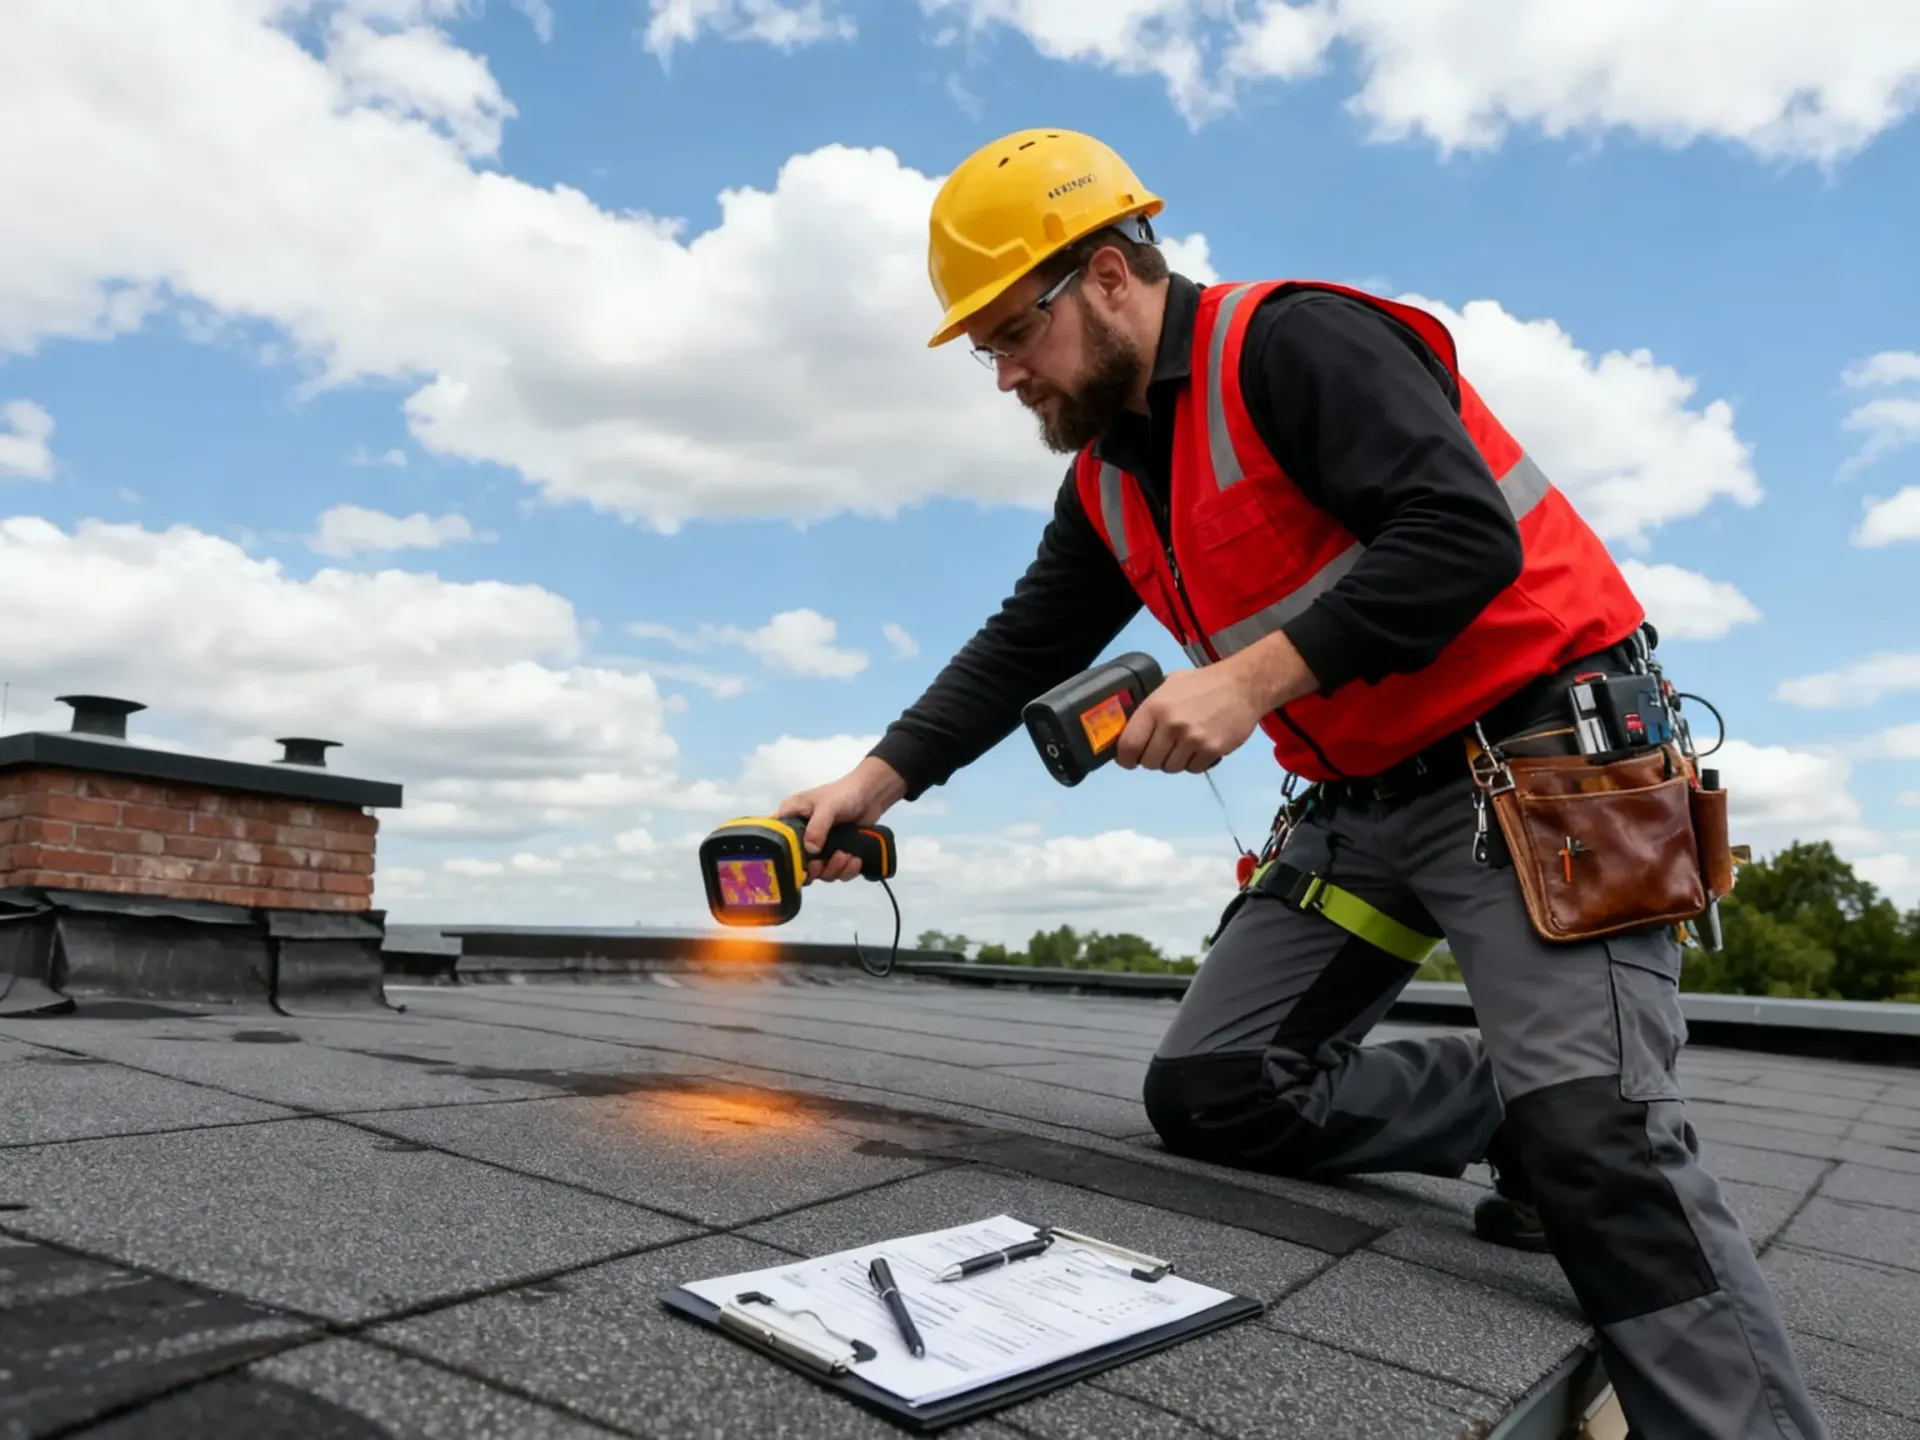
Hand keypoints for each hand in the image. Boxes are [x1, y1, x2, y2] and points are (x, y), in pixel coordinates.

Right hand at [775, 757, 907, 881]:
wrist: (871, 795)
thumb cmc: (844, 794)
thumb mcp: (828, 806)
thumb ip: (817, 826)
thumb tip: (811, 850)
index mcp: (791, 819)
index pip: (776, 841)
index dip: (781, 856)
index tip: (796, 864)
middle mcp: (802, 836)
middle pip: (798, 865)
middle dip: (813, 869)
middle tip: (823, 863)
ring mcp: (819, 847)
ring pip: (819, 872)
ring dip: (833, 869)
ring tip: (846, 856)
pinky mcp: (836, 854)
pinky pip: (837, 872)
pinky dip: (846, 870)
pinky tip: (855, 860)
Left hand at [1115, 665, 1262, 773]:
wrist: (1243, 686)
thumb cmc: (1203, 683)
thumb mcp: (1169, 684)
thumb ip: (1150, 705)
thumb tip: (1130, 726)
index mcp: (1155, 707)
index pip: (1129, 745)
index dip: (1125, 758)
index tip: (1128, 760)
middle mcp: (1172, 725)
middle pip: (1149, 762)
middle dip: (1152, 759)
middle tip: (1160, 749)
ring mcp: (1193, 740)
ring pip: (1170, 768)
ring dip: (1173, 761)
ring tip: (1183, 745)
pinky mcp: (1212, 750)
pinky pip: (1193, 769)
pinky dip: (1193, 763)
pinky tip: (1199, 747)